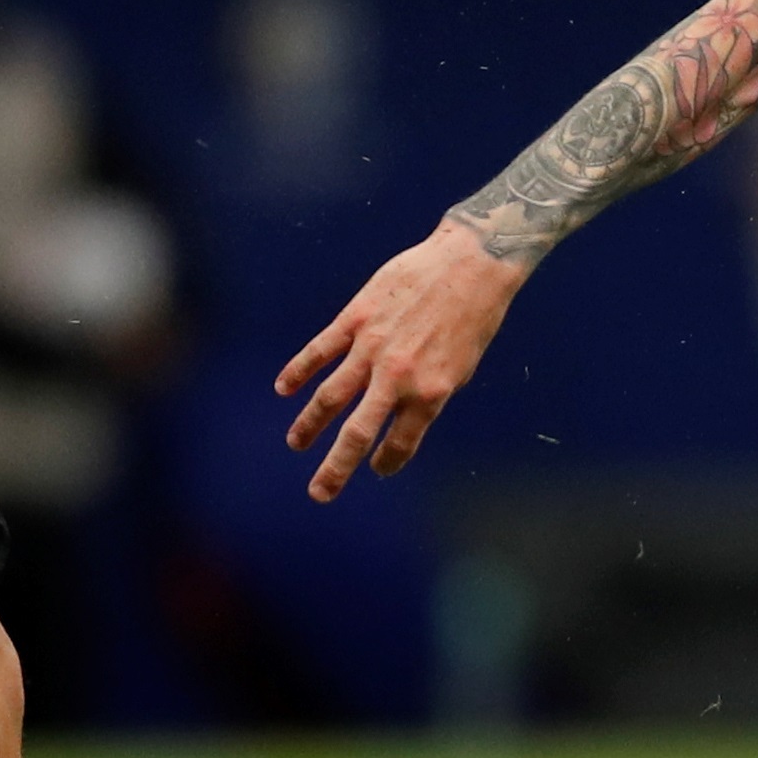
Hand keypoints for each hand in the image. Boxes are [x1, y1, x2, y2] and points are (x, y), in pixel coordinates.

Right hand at [277, 222, 525, 500]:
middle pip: (356, 433)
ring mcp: (373, 346)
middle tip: (319, 494)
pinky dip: (299, 371)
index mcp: (430, 394)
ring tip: (296, 443)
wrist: (470, 263)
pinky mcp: (357, 318)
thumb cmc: (472, 318)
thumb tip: (399, 424)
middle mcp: (398, 376)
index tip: (378, 468)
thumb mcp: (460, 368)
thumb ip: (427, 396)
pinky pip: (320, 350)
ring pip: (330, 396)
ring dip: (309, 424)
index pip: (398, 445)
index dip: (387, 462)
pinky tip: (284, 388)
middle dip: (335, 468)